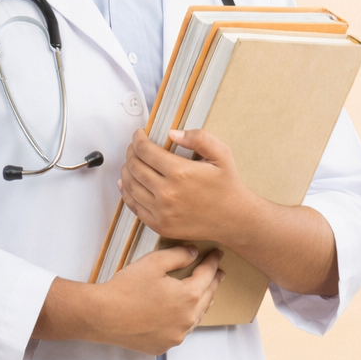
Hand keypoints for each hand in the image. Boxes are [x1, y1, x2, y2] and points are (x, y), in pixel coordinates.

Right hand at [94, 245, 223, 353]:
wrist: (103, 316)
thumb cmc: (127, 287)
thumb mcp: (154, 262)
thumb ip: (178, 255)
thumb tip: (194, 253)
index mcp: (188, 296)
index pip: (207, 276)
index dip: (212, 263)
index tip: (217, 255)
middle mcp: (187, 320)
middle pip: (206, 298)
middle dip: (213, 283)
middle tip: (218, 273)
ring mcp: (176, 336)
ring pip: (195, 317)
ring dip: (200, 303)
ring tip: (204, 294)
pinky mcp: (163, 346)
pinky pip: (180, 331)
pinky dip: (183, 320)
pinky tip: (178, 314)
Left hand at [119, 127, 340, 295]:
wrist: (234, 219)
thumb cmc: (227, 185)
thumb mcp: (221, 154)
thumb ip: (198, 138)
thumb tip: (172, 134)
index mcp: (179, 172)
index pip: (145, 151)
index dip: (138, 139)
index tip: (138, 134)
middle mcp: (166, 193)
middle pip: (134, 167)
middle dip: (131, 152)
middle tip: (134, 147)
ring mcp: (161, 211)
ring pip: (130, 186)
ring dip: (126, 171)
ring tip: (131, 162)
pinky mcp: (159, 225)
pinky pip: (134, 206)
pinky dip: (127, 193)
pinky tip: (127, 183)